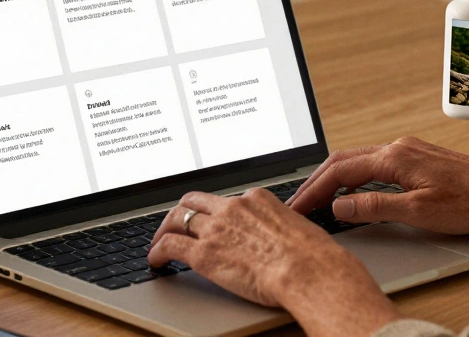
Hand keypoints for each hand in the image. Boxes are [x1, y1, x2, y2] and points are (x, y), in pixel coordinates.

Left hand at [148, 189, 400, 336]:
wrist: (308, 270)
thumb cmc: (312, 256)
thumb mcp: (298, 227)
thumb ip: (280, 226)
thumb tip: (280, 237)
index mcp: (257, 199)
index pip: (225, 199)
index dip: (214, 211)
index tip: (210, 219)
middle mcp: (233, 208)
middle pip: (195, 201)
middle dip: (182, 211)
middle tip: (176, 223)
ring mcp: (216, 229)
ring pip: (177, 218)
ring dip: (165, 229)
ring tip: (159, 241)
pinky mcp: (204, 253)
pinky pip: (170, 245)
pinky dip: (157, 250)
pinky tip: (155, 260)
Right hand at [286, 136, 468, 232]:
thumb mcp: (418, 212)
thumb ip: (375, 207)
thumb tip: (341, 206)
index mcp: (395, 157)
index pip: (341, 171)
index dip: (315, 189)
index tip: (299, 205)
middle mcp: (398, 147)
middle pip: (344, 159)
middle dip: (317, 180)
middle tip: (299, 202)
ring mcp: (408, 149)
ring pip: (358, 159)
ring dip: (334, 177)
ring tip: (318, 197)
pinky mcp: (417, 156)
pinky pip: (374, 161)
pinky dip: (354, 175)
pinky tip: (352, 189)